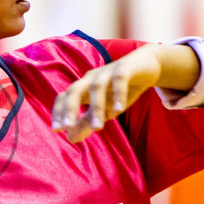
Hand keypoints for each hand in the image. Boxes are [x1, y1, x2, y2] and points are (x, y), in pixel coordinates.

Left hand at [50, 44, 166, 142]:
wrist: (147, 65)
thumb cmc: (121, 88)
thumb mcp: (104, 108)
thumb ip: (87, 121)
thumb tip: (69, 138)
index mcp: (84, 87)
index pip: (64, 97)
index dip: (58, 112)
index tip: (56, 130)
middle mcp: (92, 78)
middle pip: (74, 90)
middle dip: (69, 108)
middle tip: (67, 127)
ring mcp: (107, 72)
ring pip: (97, 87)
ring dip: (96, 107)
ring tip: (97, 128)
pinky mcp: (125, 68)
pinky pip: (119, 79)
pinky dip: (118, 94)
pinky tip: (119, 109)